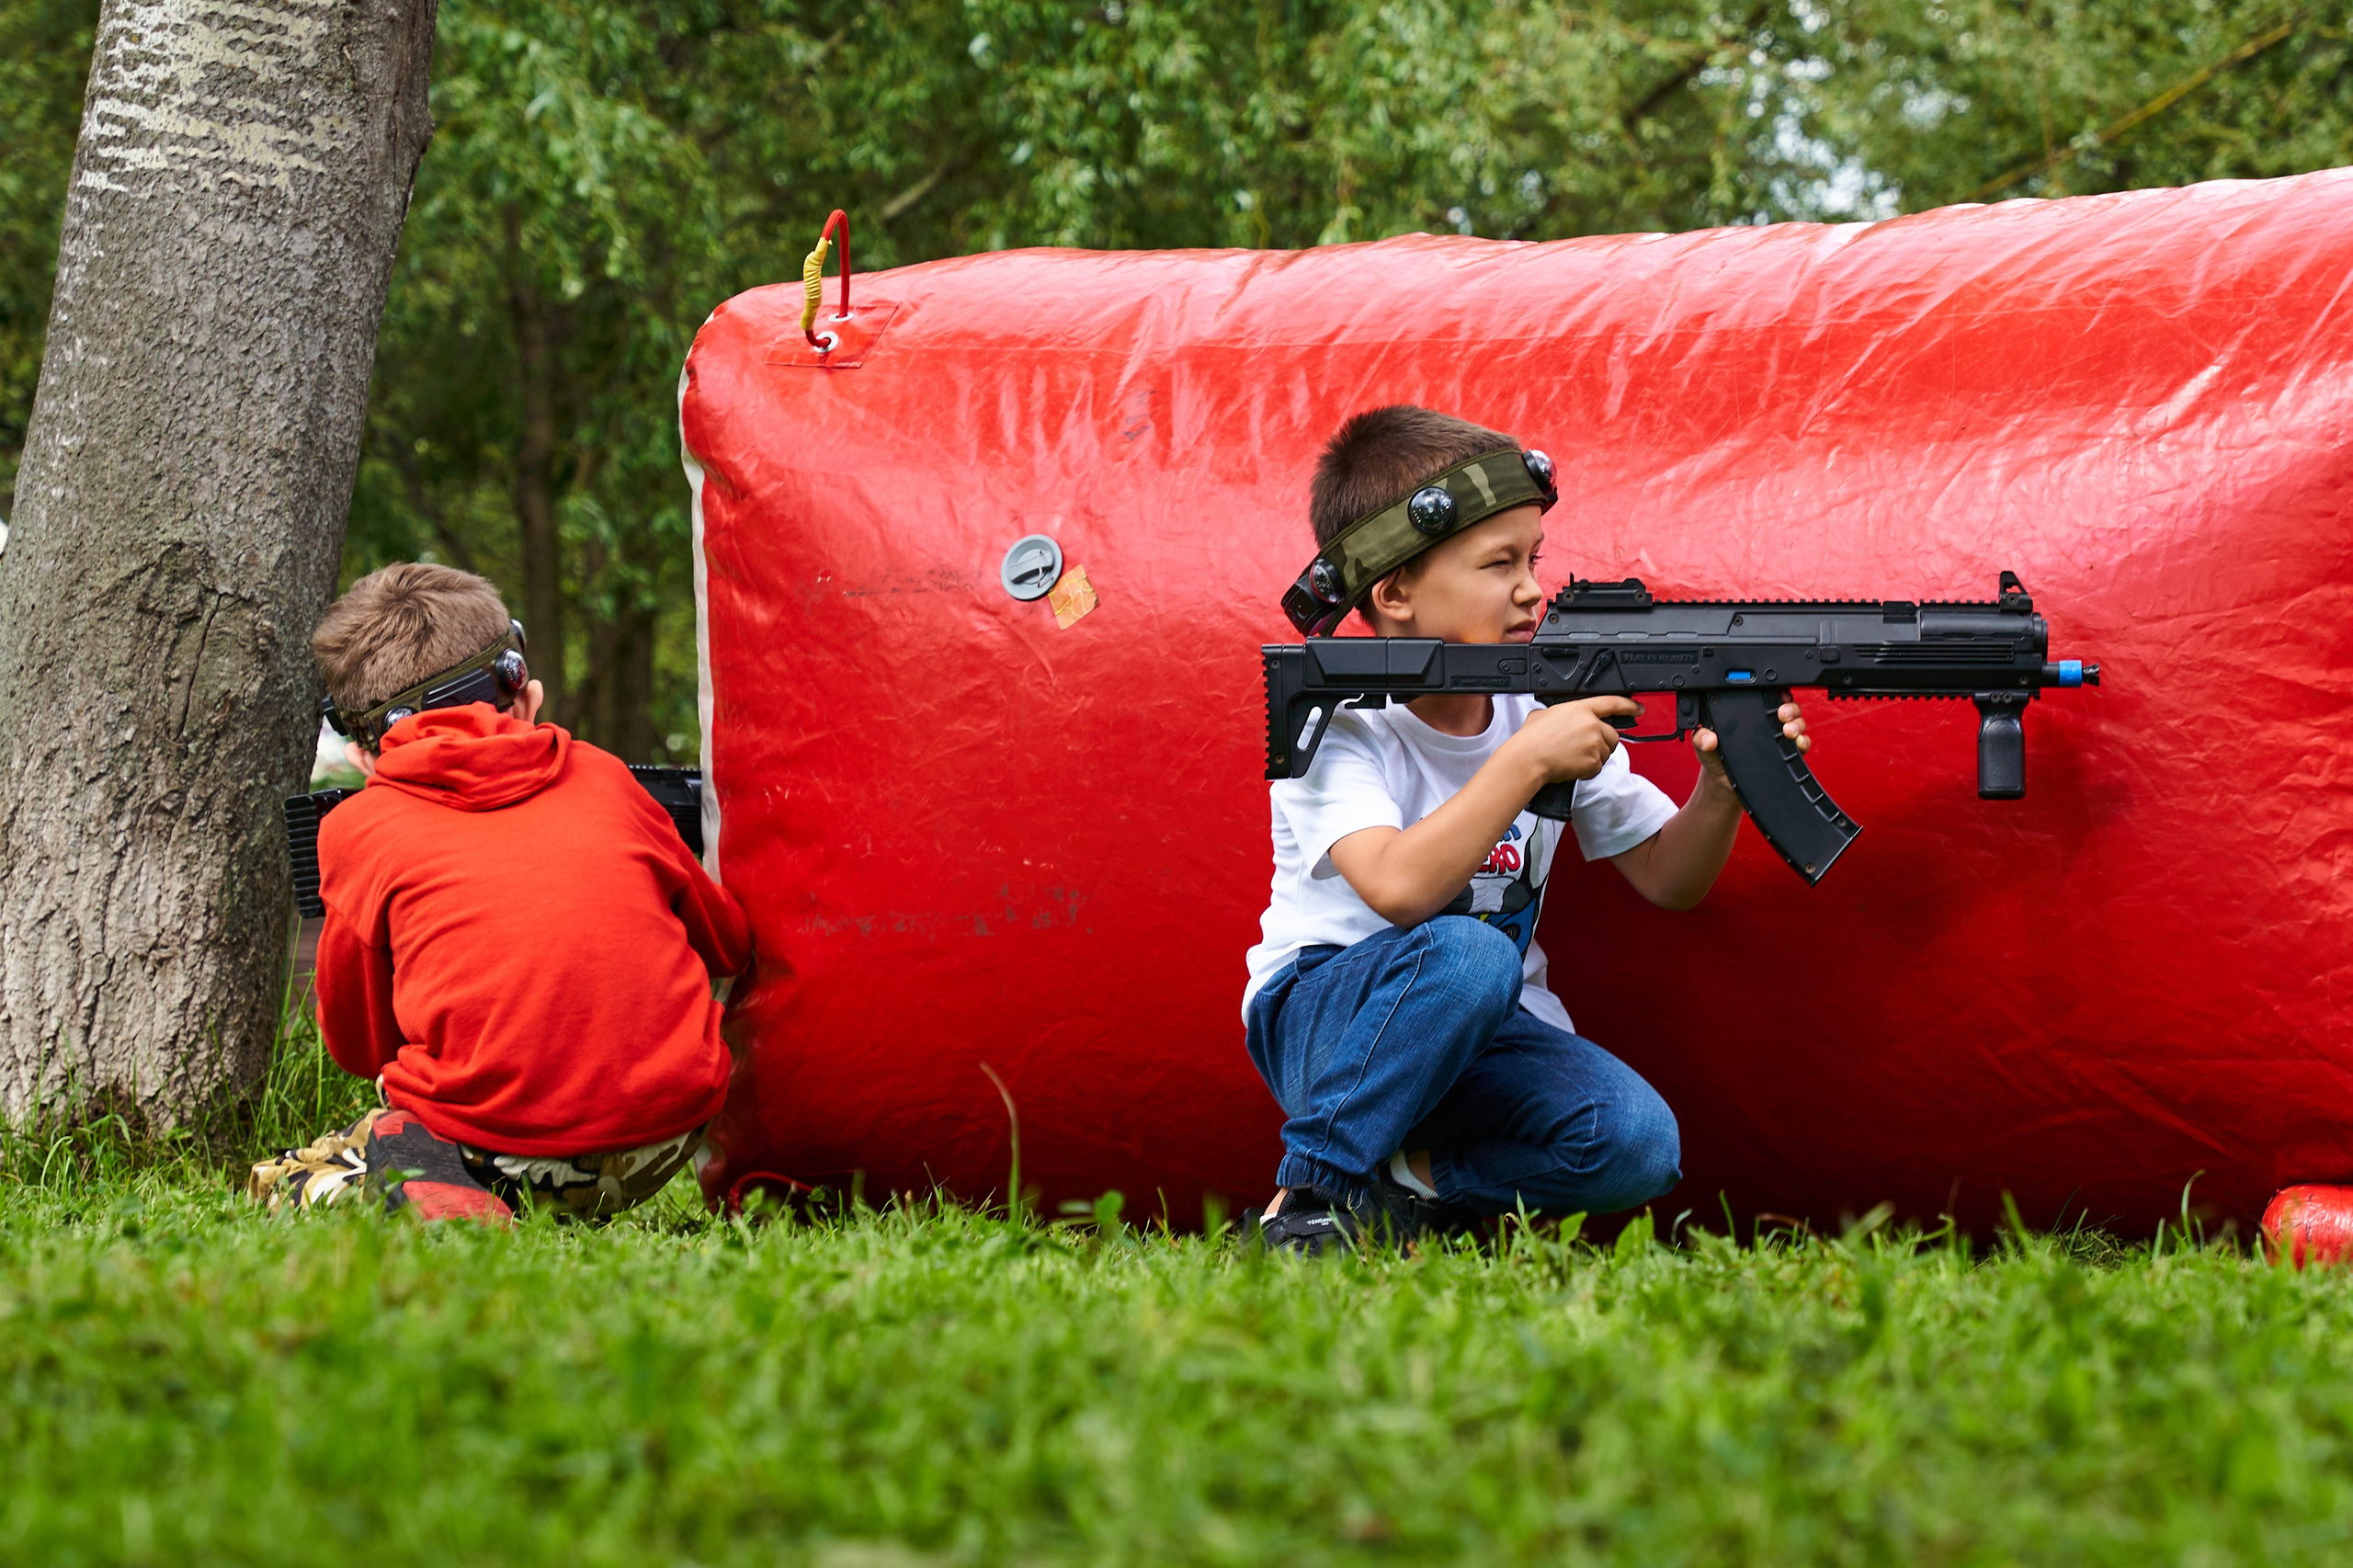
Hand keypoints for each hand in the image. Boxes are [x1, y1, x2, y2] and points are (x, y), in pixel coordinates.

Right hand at [1509, 696, 1641, 786]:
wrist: (1528, 759)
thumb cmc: (1531, 739)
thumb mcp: (1543, 714)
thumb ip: (1560, 714)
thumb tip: (1560, 719)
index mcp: (1581, 709)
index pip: (1612, 703)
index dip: (1629, 706)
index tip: (1638, 708)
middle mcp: (1592, 724)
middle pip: (1612, 735)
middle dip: (1602, 742)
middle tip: (1583, 748)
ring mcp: (1594, 743)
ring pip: (1606, 752)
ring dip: (1594, 756)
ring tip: (1572, 757)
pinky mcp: (1593, 762)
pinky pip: (1597, 767)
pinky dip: (1587, 770)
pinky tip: (1571, 766)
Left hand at [1693, 700, 1809, 782]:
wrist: (1724, 783)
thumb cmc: (1715, 757)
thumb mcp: (1703, 744)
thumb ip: (1701, 738)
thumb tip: (1708, 738)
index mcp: (1750, 713)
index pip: (1768, 695)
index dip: (1776, 692)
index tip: (1777, 694)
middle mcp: (1768, 722)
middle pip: (1788, 707)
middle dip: (1790, 708)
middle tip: (1782, 714)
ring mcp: (1779, 738)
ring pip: (1798, 724)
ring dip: (1797, 724)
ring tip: (1788, 730)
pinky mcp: (1787, 754)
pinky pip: (1801, 745)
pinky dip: (1803, 742)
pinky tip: (1797, 743)